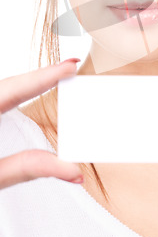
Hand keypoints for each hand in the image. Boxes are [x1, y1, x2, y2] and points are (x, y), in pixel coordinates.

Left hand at [0, 59, 83, 188]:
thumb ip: (28, 169)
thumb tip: (71, 170)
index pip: (15, 88)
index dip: (45, 76)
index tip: (70, 66)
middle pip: (11, 84)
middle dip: (43, 75)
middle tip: (71, 67)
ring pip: (5, 88)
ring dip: (30, 82)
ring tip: (57, 75)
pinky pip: (1, 96)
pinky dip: (18, 92)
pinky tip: (29, 91)